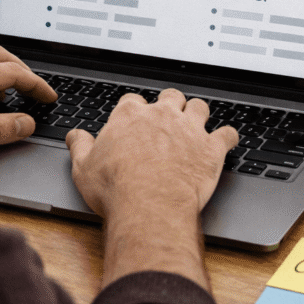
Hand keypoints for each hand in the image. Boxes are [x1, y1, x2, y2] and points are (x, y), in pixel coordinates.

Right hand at [66, 89, 237, 288]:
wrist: (149, 207)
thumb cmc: (116, 189)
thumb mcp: (84, 168)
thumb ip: (80, 147)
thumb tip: (75, 136)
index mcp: (130, 117)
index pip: (133, 101)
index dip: (135, 110)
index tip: (135, 120)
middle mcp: (162, 116)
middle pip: (170, 96)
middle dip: (170, 105)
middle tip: (168, 118)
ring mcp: (189, 130)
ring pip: (200, 107)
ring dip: (198, 114)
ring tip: (196, 124)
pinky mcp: (211, 148)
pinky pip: (227, 134)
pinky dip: (228, 137)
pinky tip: (226, 141)